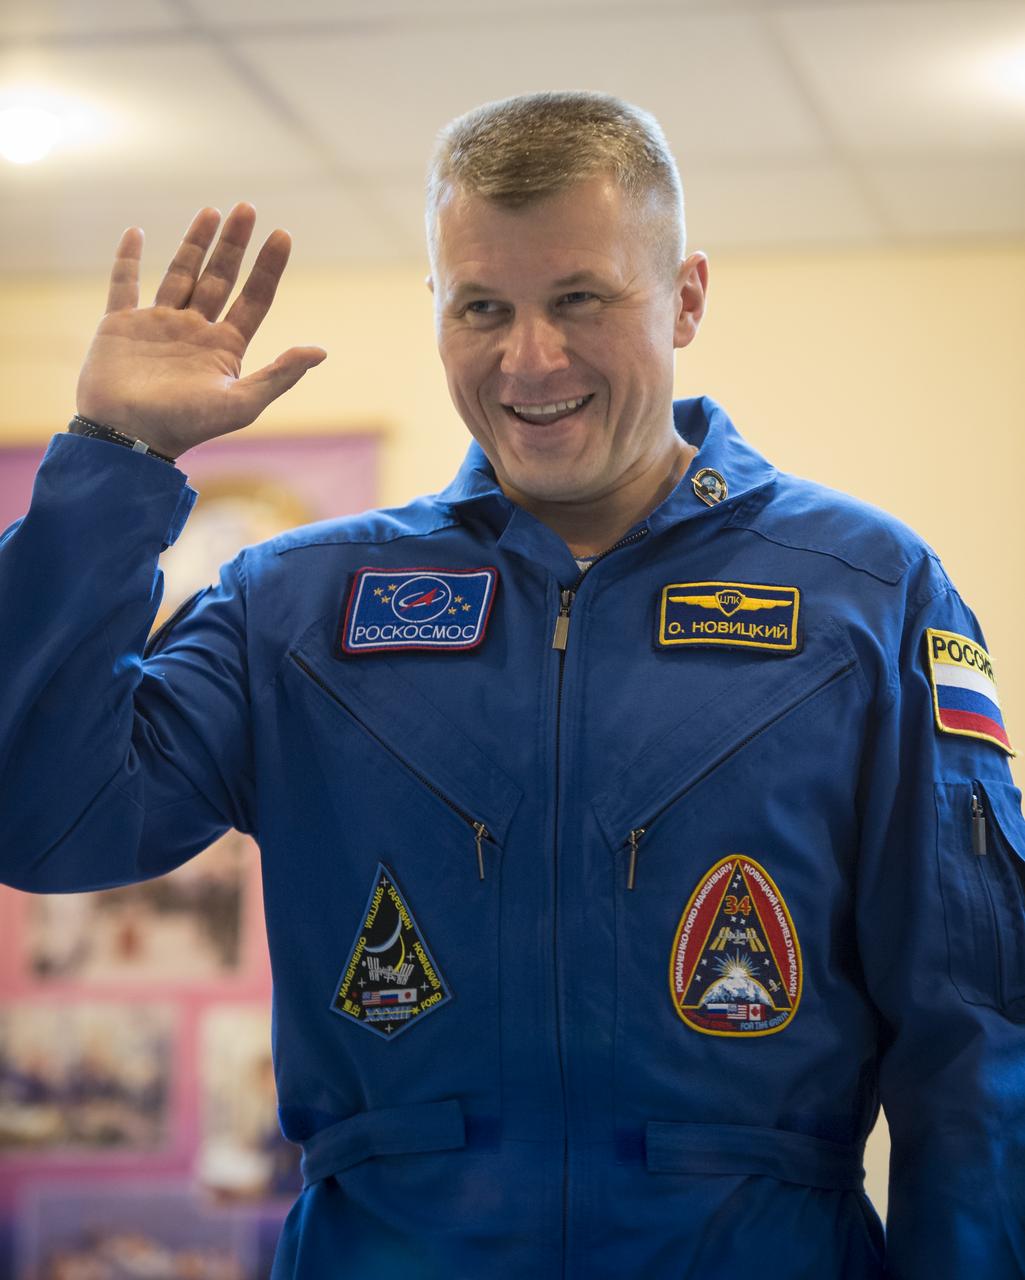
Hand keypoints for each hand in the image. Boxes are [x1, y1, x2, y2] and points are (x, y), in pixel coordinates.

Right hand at [76, 203, 325, 458]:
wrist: (128, 437)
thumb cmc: (186, 425)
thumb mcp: (242, 403)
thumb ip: (280, 375)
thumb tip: (320, 351)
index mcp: (224, 348)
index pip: (254, 299)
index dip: (269, 268)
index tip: (283, 235)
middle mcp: (194, 332)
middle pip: (220, 278)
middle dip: (235, 244)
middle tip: (248, 207)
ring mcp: (158, 326)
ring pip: (180, 274)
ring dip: (195, 243)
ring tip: (212, 211)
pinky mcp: (120, 325)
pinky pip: (124, 284)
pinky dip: (128, 258)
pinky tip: (137, 232)